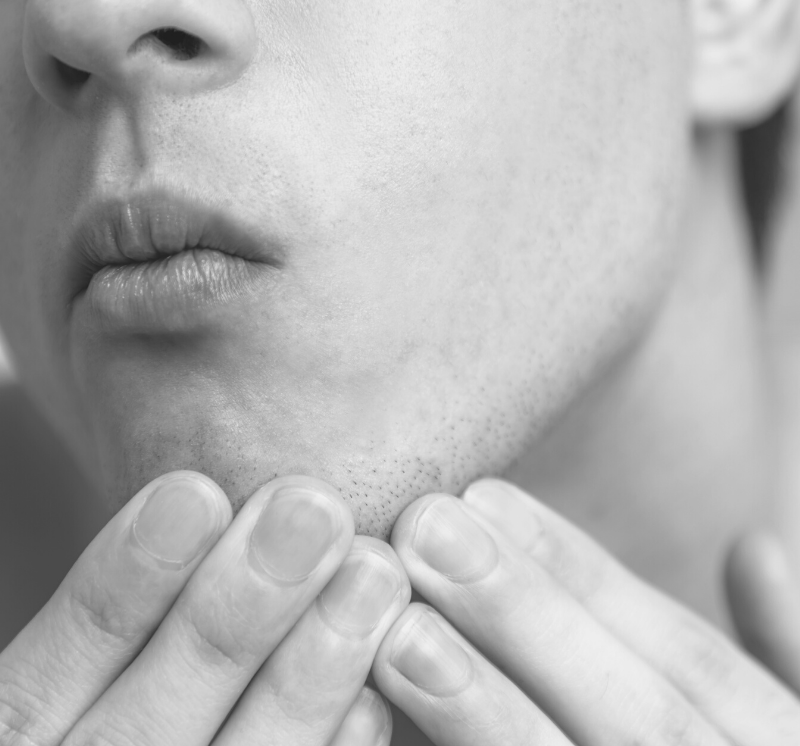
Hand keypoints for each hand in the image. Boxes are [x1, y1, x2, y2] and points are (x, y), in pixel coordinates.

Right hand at [0, 471, 407, 745]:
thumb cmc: (120, 706)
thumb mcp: (90, 674)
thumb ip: (126, 615)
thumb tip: (195, 487)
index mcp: (31, 738)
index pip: (50, 672)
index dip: (123, 579)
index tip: (195, 491)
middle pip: (146, 725)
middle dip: (234, 610)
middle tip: (312, 509)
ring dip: (307, 675)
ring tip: (373, 571)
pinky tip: (372, 696)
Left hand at [372, 479, 799, 744]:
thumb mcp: (794, 727)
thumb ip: (788, 661)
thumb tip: (754, 545)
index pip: (687, 662)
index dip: (581, 572)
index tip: (484, 495)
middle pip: (637, 720)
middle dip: (523, 617)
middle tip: (422, 524)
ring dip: (483, 717)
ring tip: (395, 629)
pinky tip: (374, 733)